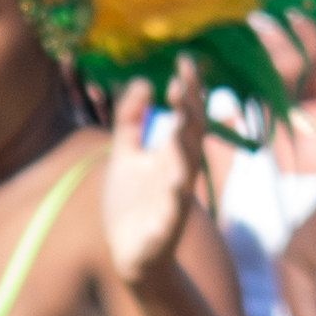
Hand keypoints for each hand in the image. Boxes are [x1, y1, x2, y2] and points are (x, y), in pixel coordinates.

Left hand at [98, 66, 213, 288]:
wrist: (129, 255)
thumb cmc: (130, 203)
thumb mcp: (125, 155)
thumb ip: (130, 120)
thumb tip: (141, 80)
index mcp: (171, 154)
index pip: (186, 116)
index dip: (188, 90)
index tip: (185, 60)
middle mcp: (179, 172)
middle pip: (190, 136)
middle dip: (190, 108)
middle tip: (184, 79)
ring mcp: (175, 199)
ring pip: (186, 168)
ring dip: (186, 144)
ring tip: (184, 118)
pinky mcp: (165, 227)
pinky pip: (174, 211)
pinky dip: (176, 197)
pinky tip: (176, 183)